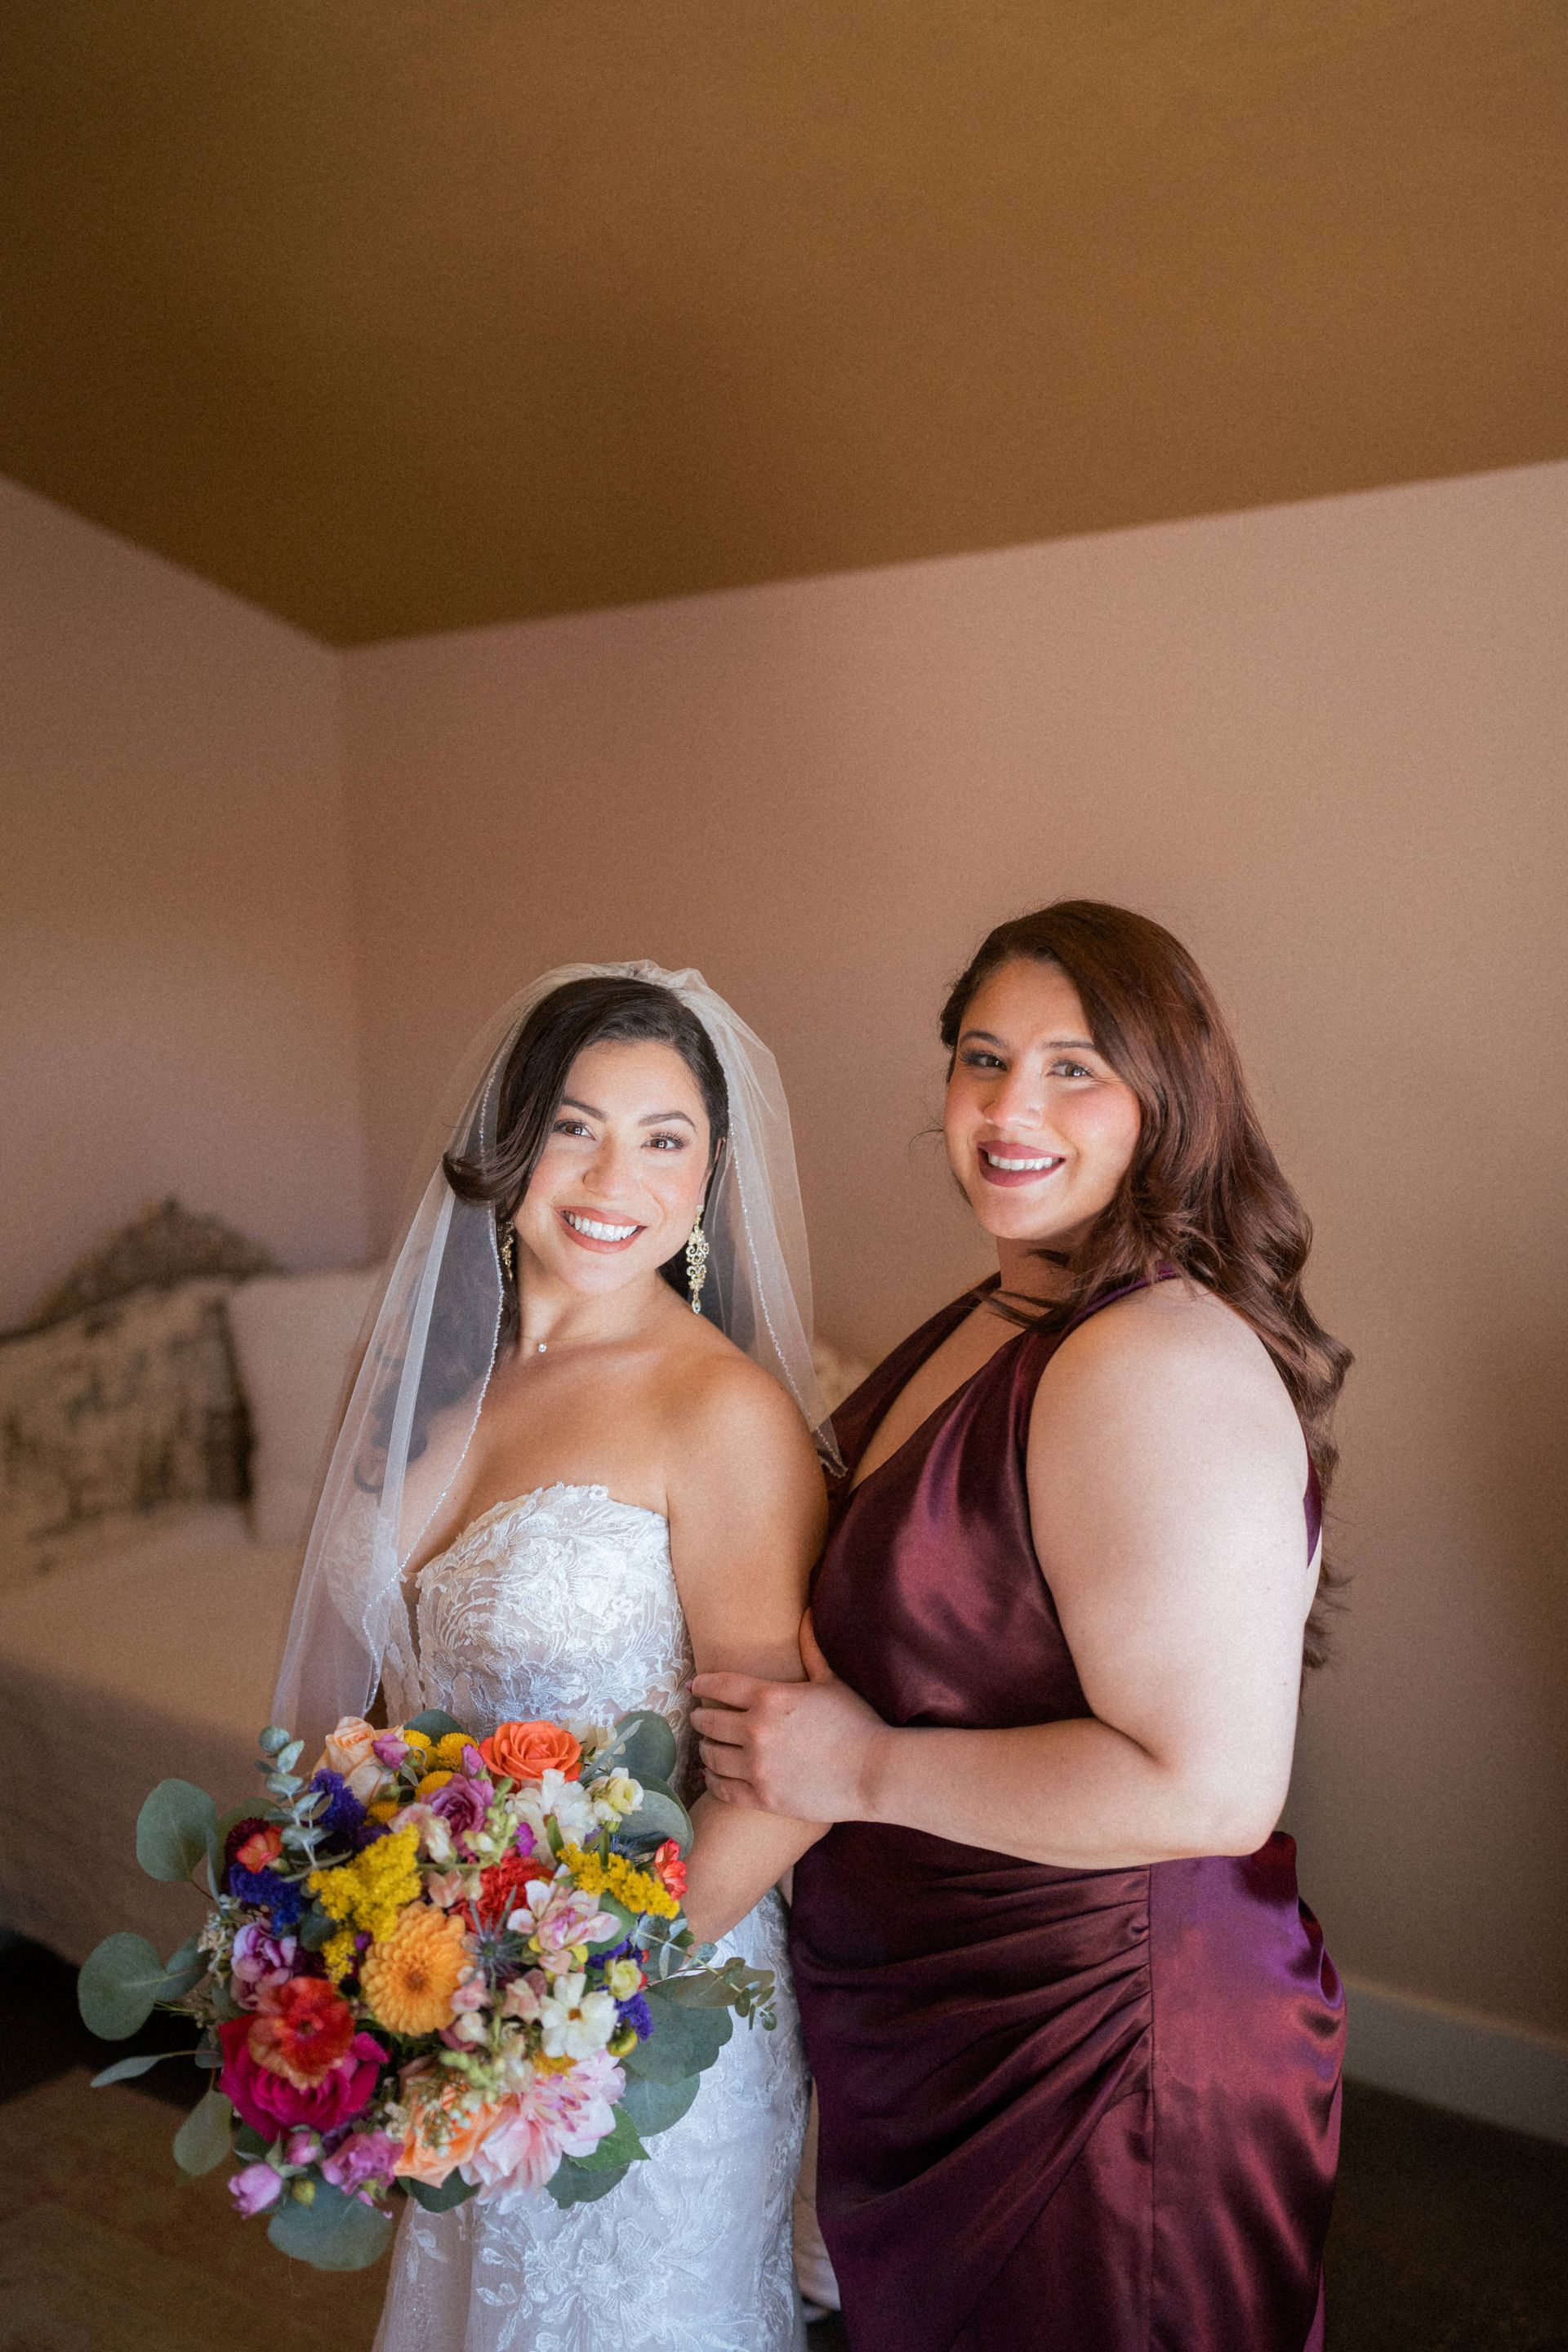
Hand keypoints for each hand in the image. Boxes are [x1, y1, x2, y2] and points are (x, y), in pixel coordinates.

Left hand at [691, 1611, 888, 1823]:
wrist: (874, 1773)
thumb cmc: (857, 1723)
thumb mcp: (831, 1682)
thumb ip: (811, 1649)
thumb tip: (807, 1613)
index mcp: (769, 1698)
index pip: (719, 1685)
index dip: (703, 1684)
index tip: (694, 1685)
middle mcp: (756, 1730)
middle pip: (708, 1721)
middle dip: (701, 1717)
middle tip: (700, 1717)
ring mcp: (757, 1767)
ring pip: (710, 1755)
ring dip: (704, 1748)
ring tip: (706, 1746)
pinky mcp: (762, 1797)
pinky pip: (722, 1788)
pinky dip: (712, 1779)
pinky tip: (711, 1774)